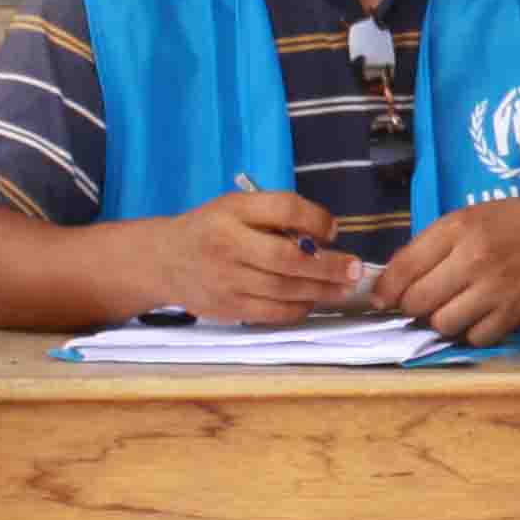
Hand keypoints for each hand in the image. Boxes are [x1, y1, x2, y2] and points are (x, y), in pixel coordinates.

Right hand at [151, 189, 356, 324]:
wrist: (164, 260)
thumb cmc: (211, 229)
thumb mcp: (236, 207)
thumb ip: (274, 215)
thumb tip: (323, 236)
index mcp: (232, 210)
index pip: (283, 208)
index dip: (315, 218)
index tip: (333, 230)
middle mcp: (228, 244)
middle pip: (287, 257)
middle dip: (328, 265)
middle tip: (355, 269)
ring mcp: (226, 279)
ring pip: (284, 289)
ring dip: (320, 290)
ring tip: (343, 288)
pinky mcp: (227, 307)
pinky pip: (272, 312)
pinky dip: (298, 308)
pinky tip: (313, 301)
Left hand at [375, 194, 519, 347]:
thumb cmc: (505, 224)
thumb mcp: (462, 220)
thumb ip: (425, 248)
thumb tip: (389, 286)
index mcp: (457, 230)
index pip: (405, 267)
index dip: (386, 289)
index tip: (381, 299)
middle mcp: (474, 260)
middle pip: (418, 302)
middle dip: (412, 306)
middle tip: (421, 302)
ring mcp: (495, 290)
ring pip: (443, 324)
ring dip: (440, 320)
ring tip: (449, 308)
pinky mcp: (513, 315)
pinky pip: (474, 339)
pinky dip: (469, 332)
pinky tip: (474, 317)